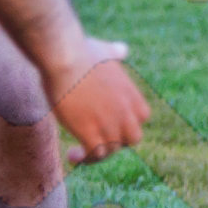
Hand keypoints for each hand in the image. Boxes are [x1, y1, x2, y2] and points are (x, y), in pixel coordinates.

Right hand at [44, 40, 149, 165]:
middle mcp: (125, 111)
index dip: (128, 122)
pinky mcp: (90, 131)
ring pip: (112, 150)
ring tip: (78, 153)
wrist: (65, 57)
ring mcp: (110, 123)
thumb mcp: (105, 50)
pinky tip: (72, 156)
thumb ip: (115, 53)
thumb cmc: (80, 50)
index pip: (142, 117)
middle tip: (95, 138)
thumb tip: (122, 49)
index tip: (110, 123)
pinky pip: (94, 155)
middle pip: (132, 138)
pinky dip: (85, 159)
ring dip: (96, 155)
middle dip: (117, 141)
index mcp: (131, 93)